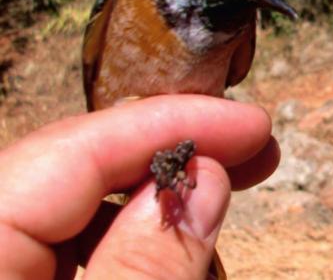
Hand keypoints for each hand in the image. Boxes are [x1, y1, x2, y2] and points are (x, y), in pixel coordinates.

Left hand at [0, 95, 278, 278]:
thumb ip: (146, 266)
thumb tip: (204, 177)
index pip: (71, 151)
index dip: (169, 125)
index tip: (250, 126)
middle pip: (78, 170)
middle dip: (171, 157)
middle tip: (250, 151)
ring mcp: (6, 266)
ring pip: (84, 209)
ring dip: (160, 204)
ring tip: (223, 208)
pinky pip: (79, 248)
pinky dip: (137, 243)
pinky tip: (177, 248)